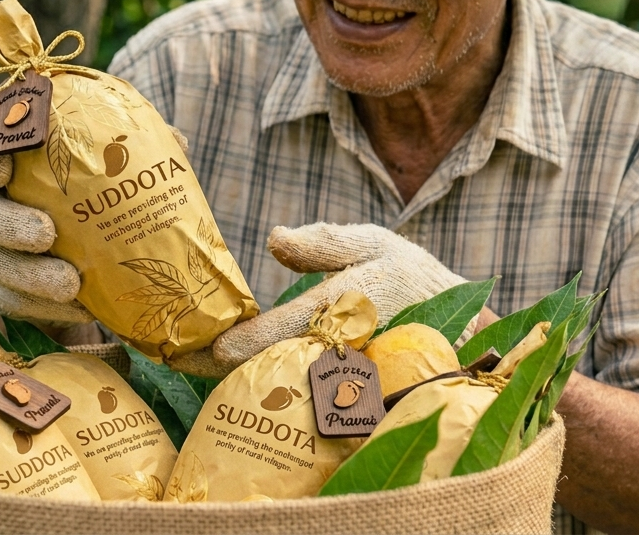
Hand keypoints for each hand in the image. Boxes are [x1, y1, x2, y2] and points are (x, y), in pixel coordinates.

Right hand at [0, 126, 190, 326]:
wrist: (91, 254)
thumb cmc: (94, 195)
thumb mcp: (112, 167)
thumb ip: (134, 148)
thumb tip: (176, 140)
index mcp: (8, 167)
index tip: (3, 168)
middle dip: (10, 225)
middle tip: (46, 234)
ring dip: (32, 276)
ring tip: (71, 284)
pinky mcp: (6, 292)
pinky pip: (16, 304)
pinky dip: (47, 309)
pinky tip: (82, 308)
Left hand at [169, 222, 472, 377]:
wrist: (464, 325)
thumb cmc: (408, 276)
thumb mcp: (374, 243)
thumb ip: (324, 243)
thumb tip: (273, 239)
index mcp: (349, 305)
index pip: (291, 327)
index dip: (248, 341)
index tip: (211, 348)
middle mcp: (348, 346)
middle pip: (278, 366)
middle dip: (225, 366)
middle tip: (173, 357)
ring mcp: (352, 377)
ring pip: (288, 388)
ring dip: (238, 379)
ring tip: (187, 364)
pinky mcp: (354, 394)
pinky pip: (306, 400)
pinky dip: (268, 391)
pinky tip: (231, 380)